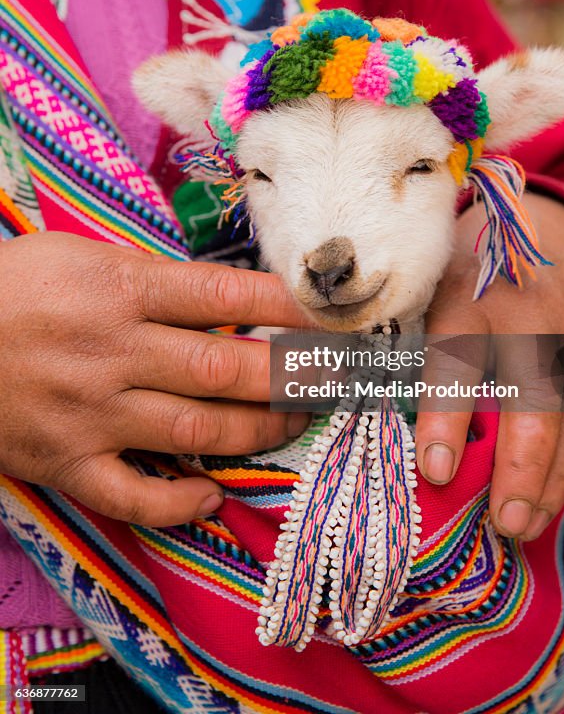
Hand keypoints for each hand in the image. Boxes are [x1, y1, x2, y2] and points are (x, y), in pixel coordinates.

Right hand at [0, 232, 307, 526]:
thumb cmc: (13, 287)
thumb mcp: (82, 256)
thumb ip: (154, 279)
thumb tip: (228, 299)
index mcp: (122, 290)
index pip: (227, 296)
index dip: (290, 308)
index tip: (331, 318)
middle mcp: (115, 352)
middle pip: (227, 368)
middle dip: (294, 376)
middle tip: (335, 378)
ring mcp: (91, 413)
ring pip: (198, 431)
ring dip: (260, 431)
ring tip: (296, 422)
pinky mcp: (65, 463)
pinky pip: (134, 497)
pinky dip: (181, 504)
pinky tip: (214, 496)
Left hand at [419, 194, 563, 540]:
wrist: (538, 230)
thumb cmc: (464, 279)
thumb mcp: (425, 296)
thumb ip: (407, 351)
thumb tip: (382, 427)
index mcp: (466, 293)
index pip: (456, 357)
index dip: (446, 417)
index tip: (435, 473)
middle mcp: (527, 308)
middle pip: (533, 397)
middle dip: (520, 469)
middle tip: (503, 524)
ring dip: (558, 478)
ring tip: (528, 523)